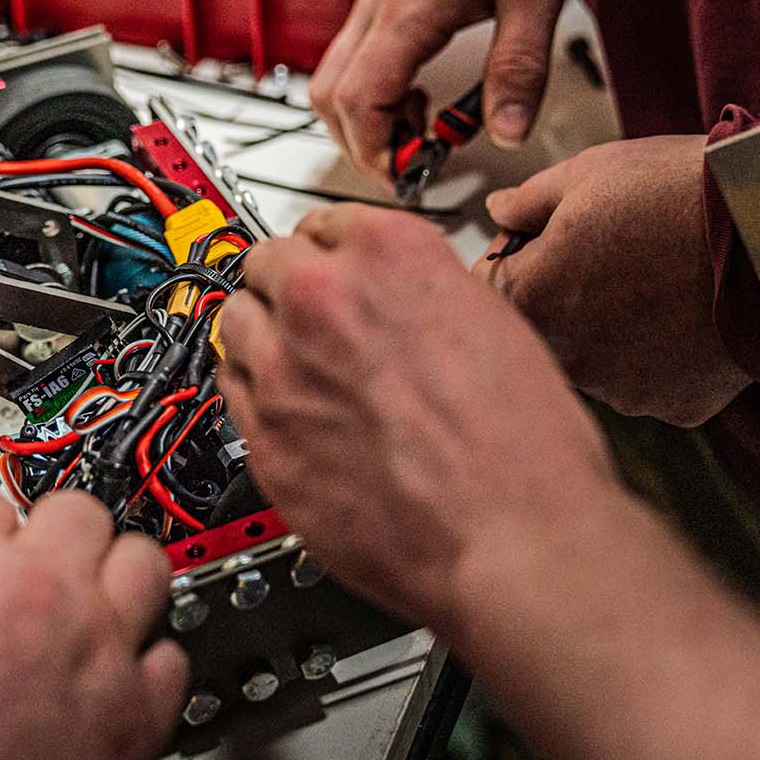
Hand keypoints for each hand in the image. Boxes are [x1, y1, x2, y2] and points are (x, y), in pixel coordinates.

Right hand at [0, 490, 186, 759]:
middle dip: (51, 536)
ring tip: (88, 606)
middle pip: (77, 511)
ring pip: (143, 564)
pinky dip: (144, 663)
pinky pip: (169, 657)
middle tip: (36, 568)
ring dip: (112, 579)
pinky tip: (110, 678)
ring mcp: (95, 653)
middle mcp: (36, 594)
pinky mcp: (135, 719)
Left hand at [217, 205, 616, 635]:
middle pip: (266, 264)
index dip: (330, 250)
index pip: (324, 222)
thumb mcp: (492, 323)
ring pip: (235, 323)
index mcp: (389, 253)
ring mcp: (283, 370)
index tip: (329, 265)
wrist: (514, 536)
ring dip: (262, 336)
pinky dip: (255, 395)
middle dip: (288, 285)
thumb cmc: (526, 447)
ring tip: (292, 362)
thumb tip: (395, 302)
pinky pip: (233, 393)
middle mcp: (324, 299)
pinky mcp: (264, 439)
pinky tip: (290, 412)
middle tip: (308, 313)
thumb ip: (423, 295)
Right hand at [311, 0, 586, 178]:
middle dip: (364, 144)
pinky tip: (419, 91)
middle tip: (416, 165)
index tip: (411, 176)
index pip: (361, 100)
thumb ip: (521, 65)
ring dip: (367, 117)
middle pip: (330, 96)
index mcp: (410, 6)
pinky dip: (374, 88)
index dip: (377, 151)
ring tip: (423, 131)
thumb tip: (508, 134)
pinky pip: (356, 52)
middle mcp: (379, 2)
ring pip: (335, 75)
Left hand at [473, 137, 746, 426]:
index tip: (538, 240)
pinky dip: (658, 355)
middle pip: (543, 330)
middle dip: (561, 294)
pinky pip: (649, 380)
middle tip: (609, 253)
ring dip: (609, 328)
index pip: (486, 290)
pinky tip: (682, 314)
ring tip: (655, 279)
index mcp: (534, 300)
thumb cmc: (685, 197)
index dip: (511, 258)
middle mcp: (571, 357)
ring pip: (596, 359)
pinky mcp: (674, 406)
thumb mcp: (590, 172)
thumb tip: (502, 209)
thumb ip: (529, 200)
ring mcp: (624, 388)